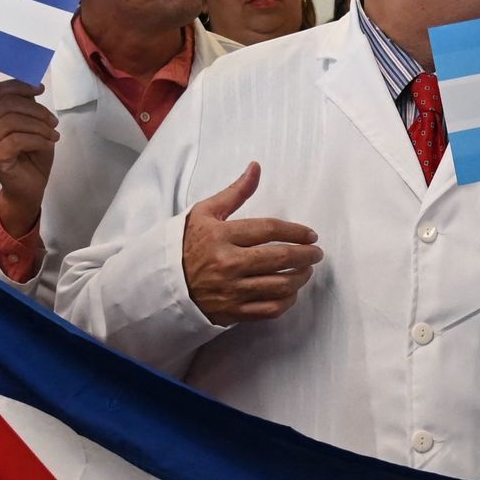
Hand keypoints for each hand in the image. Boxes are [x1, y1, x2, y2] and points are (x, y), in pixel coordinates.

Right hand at [0, 79, 57, 236]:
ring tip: (53, 136)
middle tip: (54, 123)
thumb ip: (30, 107)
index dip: (21, 86)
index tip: (41, 90)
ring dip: (39, 126)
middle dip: (37, 110)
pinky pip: (17, 140)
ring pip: (13, 121)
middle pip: (9, 104)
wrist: (30, 188)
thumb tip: (35, 85)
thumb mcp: (35, 126)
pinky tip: (48, 145)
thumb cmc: (33, 156)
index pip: (0, 91)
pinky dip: (38, 140)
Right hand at [180, 162, 320, 323]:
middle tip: (316, 253)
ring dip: (300, 277)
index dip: (295, 232)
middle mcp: (228, 263)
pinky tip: (291, 292)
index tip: (311, 235)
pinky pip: (269, 310)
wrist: (163, 282)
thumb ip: (235, 192)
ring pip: (278, 286)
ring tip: (306, 270)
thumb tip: (256, 168)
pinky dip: (286, 301)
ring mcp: (231, 290)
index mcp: (221, 236)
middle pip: (279, 258)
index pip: (268, 230)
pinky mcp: (232, 311)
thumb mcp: (205, 212)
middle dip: (305, 255)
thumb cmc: (186, 244)